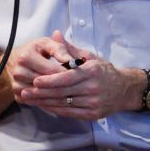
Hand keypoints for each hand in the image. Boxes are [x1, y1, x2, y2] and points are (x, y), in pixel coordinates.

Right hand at [6, 30, 79, 103]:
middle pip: (46, 84)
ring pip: (42, 95)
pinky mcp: (18, 96)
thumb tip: (73, 61)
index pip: (51, 69)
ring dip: (57, 96)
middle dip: (63, 86)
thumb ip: (60, 49)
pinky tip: (61, 100)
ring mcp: (16, 85)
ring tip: (72, 94)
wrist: (14, 60)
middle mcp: (18, 72)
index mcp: (25, 56)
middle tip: (79, 88)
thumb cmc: (35, 50)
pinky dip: (49, 102)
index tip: (80, 76)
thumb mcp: (46, 44)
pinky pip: (36, 102)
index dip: (67, 73)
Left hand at [19, 32, 140, 119]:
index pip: (68, 78)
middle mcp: (93, 88)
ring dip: (44, 102)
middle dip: (42, 93)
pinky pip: (69, 113)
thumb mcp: (90, 56)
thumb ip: (70, 49)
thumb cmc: (104, 71)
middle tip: (25, 91)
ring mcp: (93, 103)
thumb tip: (55, 35)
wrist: (124, 90)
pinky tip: (44, 105)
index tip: (35, 80)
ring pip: (64, 104)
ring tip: (29, 98)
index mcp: (92, 72)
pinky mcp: (92, 115)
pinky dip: (55, 109)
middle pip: (63, 93)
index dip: (50, 81)